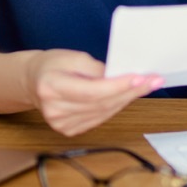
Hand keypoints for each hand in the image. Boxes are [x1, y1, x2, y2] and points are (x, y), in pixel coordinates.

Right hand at [27, 49, 162, 136]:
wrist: (33, 81)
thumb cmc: (52, 65)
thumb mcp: (73, 57)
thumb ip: (96, 69)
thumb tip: (121, 77)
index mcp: (51, 88)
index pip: (92, 91)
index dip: (119, 86)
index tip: (141, 78)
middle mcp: (55, 110)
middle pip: (101, 103)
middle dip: (130, 91)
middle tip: (153, 80)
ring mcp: (61, 124)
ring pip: (104, 113)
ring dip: (126, 99)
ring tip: (145, 85)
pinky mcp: (68, 130)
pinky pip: (99, 118)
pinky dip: (114, 106)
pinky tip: (125, 96)